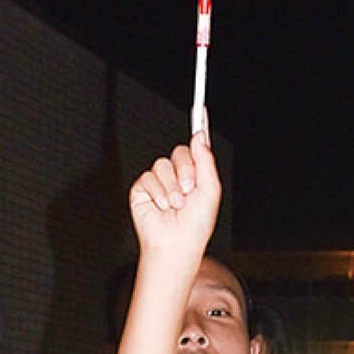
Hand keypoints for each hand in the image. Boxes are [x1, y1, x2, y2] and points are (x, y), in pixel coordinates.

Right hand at [129, 133, 220, 259]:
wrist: (176, 245)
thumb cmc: (195, 226)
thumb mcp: (210, 190)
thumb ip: (205, 161)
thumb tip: (199, 136)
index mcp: (196, 175)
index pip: (196, 147)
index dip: (199, 127)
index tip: (201, 109)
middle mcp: (178, 176)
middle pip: (180, 152)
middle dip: (186, 171)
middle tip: (189, 190)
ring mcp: (160, 182)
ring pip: (163, 164)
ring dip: (172, 186)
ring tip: (175, 204)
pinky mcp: (142, 189)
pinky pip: (149, 177)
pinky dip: (158, 192)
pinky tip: (162, 205)